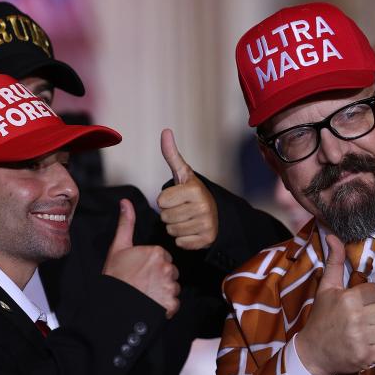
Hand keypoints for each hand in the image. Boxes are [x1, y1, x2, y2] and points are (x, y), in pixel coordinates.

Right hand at [103, 199, 179, 316]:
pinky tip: (151, 303)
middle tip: (142, 283)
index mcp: (157, 252)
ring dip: (162, 292)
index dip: (152, 265)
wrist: (113, 305)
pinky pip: (173, 303)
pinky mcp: (171, 304)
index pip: (163, 258)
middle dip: (160, 278)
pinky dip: (165, 306)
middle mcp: (167, 268)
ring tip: (146, 294)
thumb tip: (125, 202)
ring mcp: (170, 286)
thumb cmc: (115, 278)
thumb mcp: (118, 248)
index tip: (140, 272)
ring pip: (172, 287)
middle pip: (170, 272)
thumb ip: (126, 224)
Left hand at [156, 129, 218, 249]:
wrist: (213, 212)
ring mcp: (206, 224)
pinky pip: (180, 242)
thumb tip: (165, 131)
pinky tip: (191, 230)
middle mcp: (203, 206)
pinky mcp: (206, 240)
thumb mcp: (181, 173)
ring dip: (175, 226)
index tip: (176, 197)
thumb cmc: (191, 192)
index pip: (160, 201)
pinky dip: (182, 238)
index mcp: (195, 189)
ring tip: (186, 219)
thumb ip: (171, 154)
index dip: (164, 200)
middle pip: (165, 217)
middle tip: (181, 209)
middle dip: (169, 214)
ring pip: (171, 231)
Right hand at [295, 235, 374, 374]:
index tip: (359, 304)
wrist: (312, 353)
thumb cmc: (321, 318)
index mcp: (349, 299)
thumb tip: (333, 236)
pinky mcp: (366, 357)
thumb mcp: (326, 288)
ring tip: (362, 334)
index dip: (371, 298)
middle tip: (361, 320)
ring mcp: (361, 339)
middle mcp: (356, 318)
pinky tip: (363, 346)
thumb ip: (334, 262)